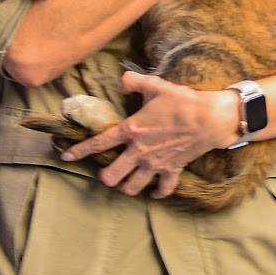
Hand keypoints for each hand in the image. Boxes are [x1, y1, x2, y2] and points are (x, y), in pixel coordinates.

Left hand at [60, 71, 237, 197]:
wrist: (210, 118)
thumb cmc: (182, 101)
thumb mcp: (155, 85)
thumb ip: (132, 82)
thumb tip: (121, 83)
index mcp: (131, 130)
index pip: (99, 143)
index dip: (80, 150)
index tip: (66, 157)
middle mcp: (139, 151)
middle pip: (112, 175)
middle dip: (106, 176)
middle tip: (107, 173)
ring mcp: (156, 163)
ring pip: (133, 187)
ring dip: (127, 186)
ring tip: (126, 183)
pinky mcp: (172, 170)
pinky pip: (163, 189)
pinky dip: (158, 192)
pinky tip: (154, 192)